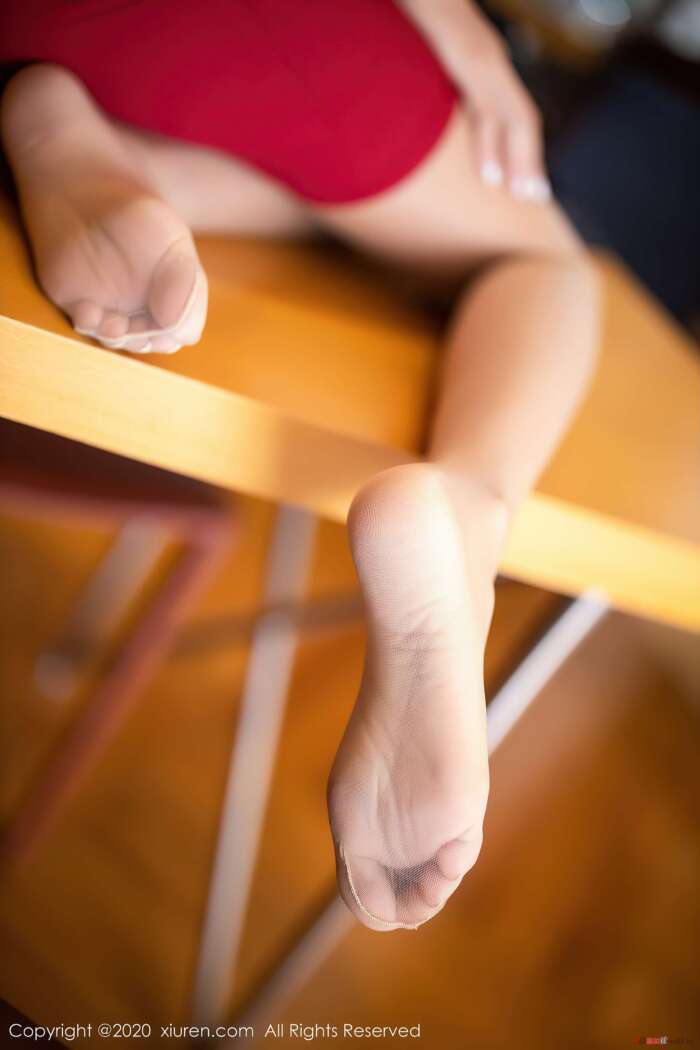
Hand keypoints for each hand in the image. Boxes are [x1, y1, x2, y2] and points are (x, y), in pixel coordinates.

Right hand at [398, 0, 550, 200]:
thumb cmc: (406, 11)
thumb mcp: (420, 47)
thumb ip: (430, 76)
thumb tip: (417, 109)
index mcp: (481, 56)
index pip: (510, 109)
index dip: (521, 147)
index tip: (522, 181)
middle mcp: (489, 56)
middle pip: (521, 118)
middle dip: (529, 161)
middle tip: (535, 198)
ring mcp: (482, 54)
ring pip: (512, 116)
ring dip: (520, 160)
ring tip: (523, 195)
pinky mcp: (469, 53)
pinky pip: (486, 105)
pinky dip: (490, 143)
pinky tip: (490, 175)